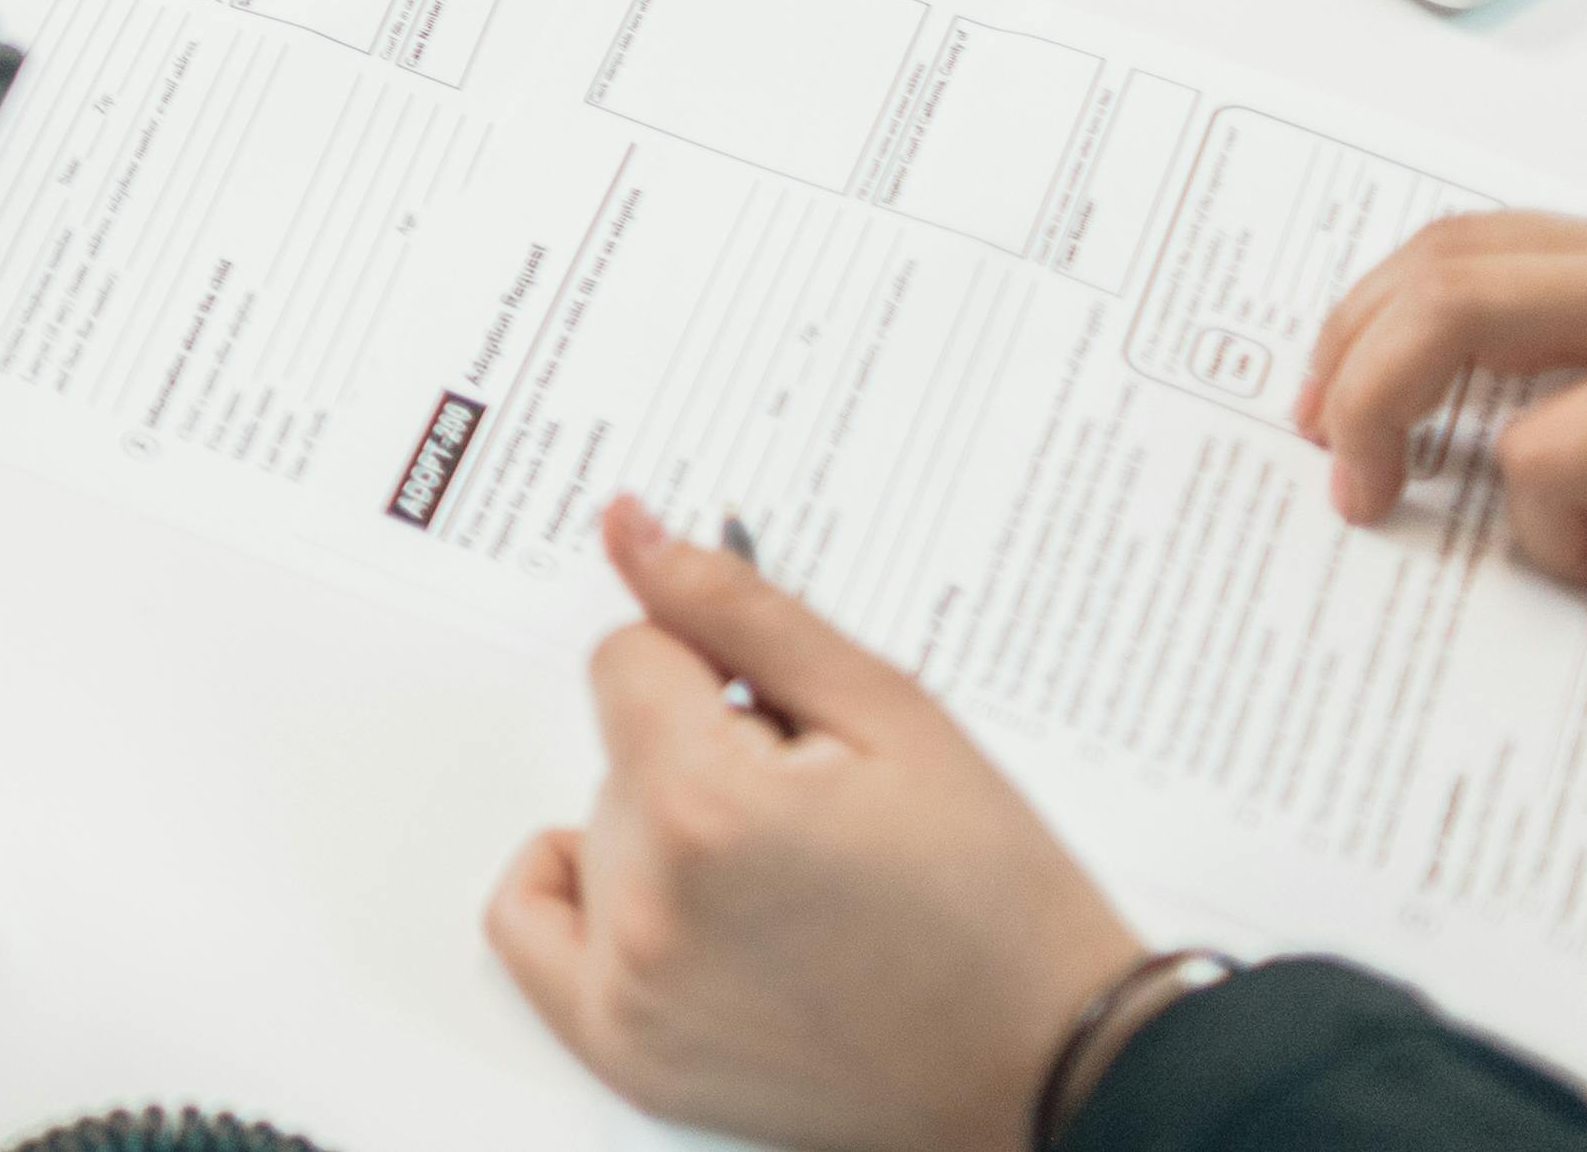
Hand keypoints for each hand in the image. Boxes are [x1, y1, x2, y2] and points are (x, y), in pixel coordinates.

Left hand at [483, 499, 1143, 1151]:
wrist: (1056, 1062)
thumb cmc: (997, 900)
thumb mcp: (889, 713)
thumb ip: (735, 607)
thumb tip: (627, 525)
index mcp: (702, 811)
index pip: (629, 658)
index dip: (716, 678)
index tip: (797, 736)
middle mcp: (648, 913)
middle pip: (615, 751)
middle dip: (702, 758)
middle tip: (821, 824)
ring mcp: (632, 998)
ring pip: (595, 829)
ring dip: (665, 834)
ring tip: (793, 885)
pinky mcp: (631, 1055)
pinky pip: (530, 927)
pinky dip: (588, 895)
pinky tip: (681, 900)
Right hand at [1305, 209, 1586, 672]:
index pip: (1550, 458)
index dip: (1563, 543)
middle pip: (1452, 305)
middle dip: (1376, 394)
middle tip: (1351, 481)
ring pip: (1455, 248)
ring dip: (1371, 323)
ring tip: (1329, 403)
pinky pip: (1500, 236)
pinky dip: (1426, 286)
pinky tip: (1404, 344)